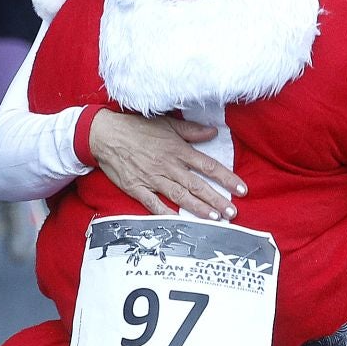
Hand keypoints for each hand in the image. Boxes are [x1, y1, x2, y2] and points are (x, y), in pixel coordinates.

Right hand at [88, 111, 246, 218]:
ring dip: (198, 208)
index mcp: (177, 150)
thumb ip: (191, 131)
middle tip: (233, 212)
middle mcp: (168, 166)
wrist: (105, 135)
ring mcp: (152, 178)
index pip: (208, 166)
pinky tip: (180, 221)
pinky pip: (153, 204)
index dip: (226, 178)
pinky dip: (166, 213)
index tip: (241, 189)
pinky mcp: (137, 188)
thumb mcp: (167, 124)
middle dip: (217, 200)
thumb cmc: (137, 127)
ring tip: (215, 218)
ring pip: (180, 196)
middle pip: (197, 185)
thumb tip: (213, 132)